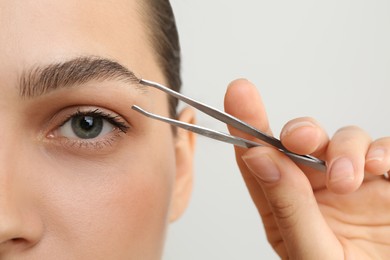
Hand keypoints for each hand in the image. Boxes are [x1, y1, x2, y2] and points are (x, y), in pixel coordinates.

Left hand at [224, 79, 389, 258]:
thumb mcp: (311, 253)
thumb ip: (288, 207)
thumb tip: (259, 158)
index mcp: (284, 207)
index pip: (260, 159)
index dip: (246, 124)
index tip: (238, 94)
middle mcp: (315, 189)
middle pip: (300, 142)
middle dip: (299, 132)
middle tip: (299, 139)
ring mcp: (352, 182)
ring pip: (342, 139)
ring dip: (343, 150)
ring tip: (346, 181)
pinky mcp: (386, 182)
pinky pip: (384, 150)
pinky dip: (382, 151)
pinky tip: (375, 166)